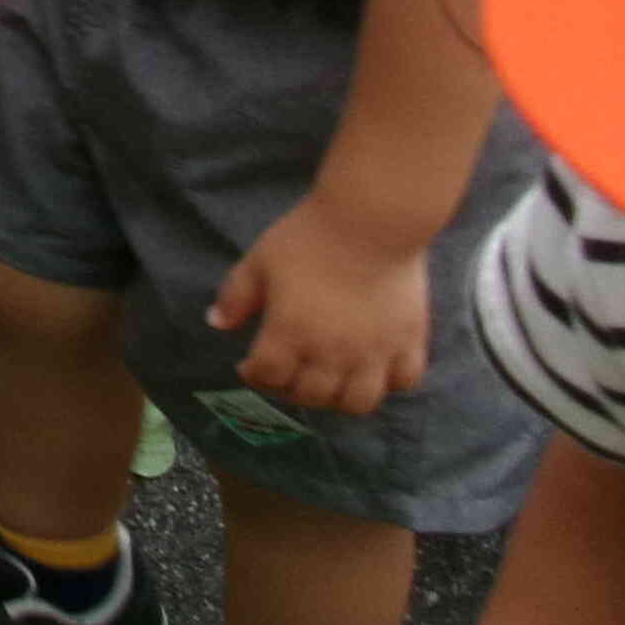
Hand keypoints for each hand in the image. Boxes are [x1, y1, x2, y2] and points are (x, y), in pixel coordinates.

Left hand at [211, 193, 431, 416]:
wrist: (370, 221)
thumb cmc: (308, 238)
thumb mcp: (260, 261)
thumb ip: (236, 295)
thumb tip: (215, 323)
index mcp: (291, 333)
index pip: (268, 375)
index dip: (254, 375)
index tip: (249, 367)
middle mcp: (333, 353)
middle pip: (311, 396)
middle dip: (291, 390)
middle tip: (286, 375)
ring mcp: (375, 353)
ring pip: (358, 402)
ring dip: (338, 400)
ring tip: (328, 382)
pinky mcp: (409, 341)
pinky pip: (404, 381)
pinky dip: (388, 384)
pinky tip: (373, 370)